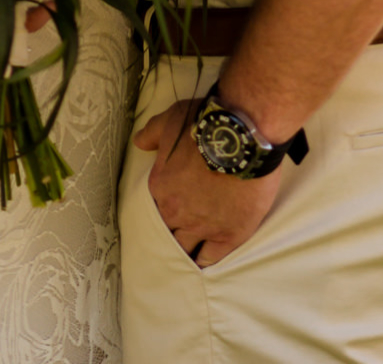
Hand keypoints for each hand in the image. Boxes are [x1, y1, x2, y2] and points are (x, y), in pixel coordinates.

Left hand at [135, 98, 280, 266]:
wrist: (243, 136)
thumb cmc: (206, 124)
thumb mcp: (171, 120)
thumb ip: (151, 133)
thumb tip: (139, 142)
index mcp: (160, 187)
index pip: (154, 208)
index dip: (162, 209)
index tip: (168, 209)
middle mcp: (177, 211)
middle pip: (167, 232)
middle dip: (171, 233)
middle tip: (178, 233)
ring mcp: (202, 226)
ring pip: (185, 249)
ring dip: (186, 250)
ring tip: (188, 254)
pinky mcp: (228, 234)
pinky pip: (211, 258)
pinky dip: (205, 261)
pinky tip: (204, 261)